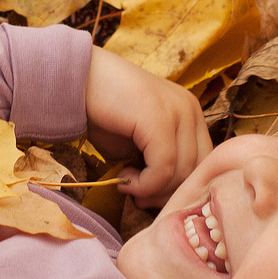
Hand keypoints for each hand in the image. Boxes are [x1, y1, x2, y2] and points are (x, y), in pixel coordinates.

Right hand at [83, 48, 207, 205]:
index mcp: (189, 113)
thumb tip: (160, 197)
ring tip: (126, 184)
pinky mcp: (159, 118)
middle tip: (139, 199)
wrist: (74, 79)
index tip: (149, 197)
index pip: (203, 163)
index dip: (178, 188)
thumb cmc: (101, 111)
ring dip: (153, 190)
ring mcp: (178, 111)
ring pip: (182, 171)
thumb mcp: (135, 143)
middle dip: (168, 193)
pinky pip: (163, 167)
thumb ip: (155, 164)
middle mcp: (190, 109)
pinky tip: (123, 180)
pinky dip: (144, 184)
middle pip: (198, 170)